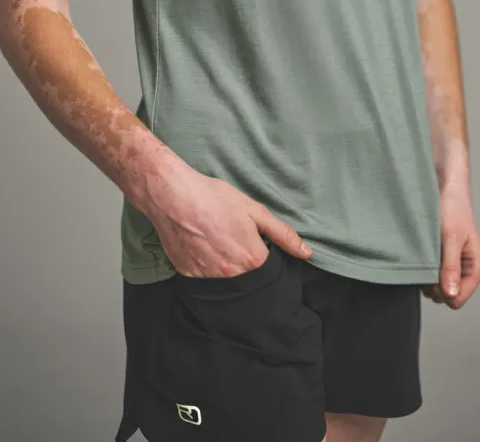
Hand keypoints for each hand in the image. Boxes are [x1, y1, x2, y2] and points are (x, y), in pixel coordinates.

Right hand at [143, 165, 313, 277]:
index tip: (259, 247)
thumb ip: (282, 234)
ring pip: (226, 283)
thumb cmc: (214, 199)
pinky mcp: (188, 276)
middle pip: (248, 281)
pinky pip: (204, 280)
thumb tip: (306, 253)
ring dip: (227, 269)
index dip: (268, 259)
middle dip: (248, 268)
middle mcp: (231, 275)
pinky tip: (203, 248)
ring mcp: (208, 279)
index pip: (270, 273)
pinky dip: (207, 268)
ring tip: (219, 244)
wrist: (173, 196)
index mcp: (252, 259)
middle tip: (236, 243)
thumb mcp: (254, 211)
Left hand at [420, 186, 479, 307]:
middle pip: (448, 297)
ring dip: (428, 277)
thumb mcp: (451, 237)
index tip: (431, 273)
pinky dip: (426, 270)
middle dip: (434, 284)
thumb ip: (451, 266)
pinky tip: (424, 255)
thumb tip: (451, 294)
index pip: (458, 299)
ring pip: (439, 289)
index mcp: (477, 268)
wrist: (446, 189)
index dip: (442, 291)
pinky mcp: (445, 262)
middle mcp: (468, 271)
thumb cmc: (452, 208)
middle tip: (426, 261)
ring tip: (426, 255)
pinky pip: (434, 277)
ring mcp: (457, 267)